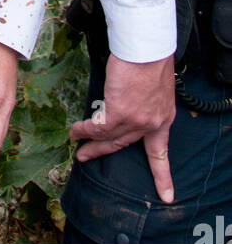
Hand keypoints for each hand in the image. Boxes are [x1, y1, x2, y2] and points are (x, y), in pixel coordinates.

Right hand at [69, 52, 175, 202]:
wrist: (147, 49)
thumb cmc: (151, 59)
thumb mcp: (156, 88)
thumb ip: (145, 102)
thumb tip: (128, 102)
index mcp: (163, 118)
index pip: (160, 152)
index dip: (162, 175)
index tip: (166, 195)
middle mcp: (151, 124)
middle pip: (124, 144)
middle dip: (102, 152)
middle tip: (85, 158)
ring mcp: (135, 121)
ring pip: (108, 138)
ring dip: (89, 142)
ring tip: (76, 142)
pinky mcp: (119, 113)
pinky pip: (98, 127)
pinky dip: (84, 129)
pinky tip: (76, 130)